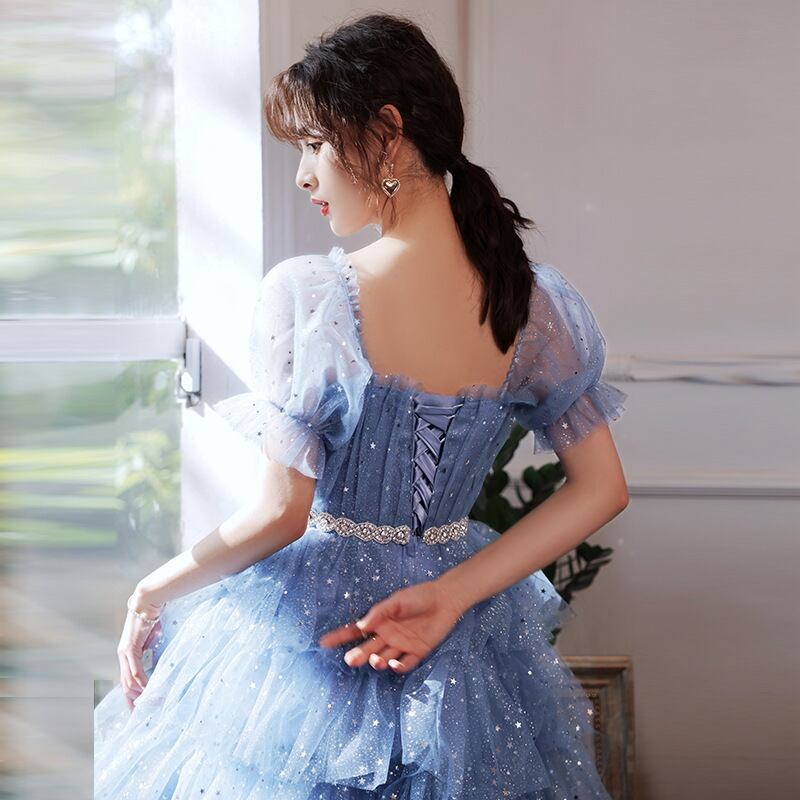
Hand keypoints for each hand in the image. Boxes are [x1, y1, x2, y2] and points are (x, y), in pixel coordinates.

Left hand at [117, 591, 163, 711]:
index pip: (127, 681)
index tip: (137, 709)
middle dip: (134, 701)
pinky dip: (141, 682)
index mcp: (127, 655)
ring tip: (149, 703)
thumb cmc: (152, 618)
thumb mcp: (152, 639)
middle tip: (142, 713)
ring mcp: (124, 653)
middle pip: (125, 686)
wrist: (147, 602)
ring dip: (139, 694)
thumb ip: (152, 652)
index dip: (131, 696)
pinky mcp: (130, 649)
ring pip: (128, 681)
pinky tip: (148, 689)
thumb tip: (159, 663)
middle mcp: (123, 656)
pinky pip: (135, 671)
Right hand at [318, 580, 463, 673]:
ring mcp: (401, 645)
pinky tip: (393, 663)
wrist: (445, 599)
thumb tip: (361, 626)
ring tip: (374, 660)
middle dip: (358, 655)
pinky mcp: (417, 652)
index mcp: (379, 622)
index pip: (356, 631)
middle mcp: (387, 635)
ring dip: (377, 661)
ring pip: (384, 657)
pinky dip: (397, 666)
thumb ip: (380, 613)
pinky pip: (405, 663)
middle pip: (368, 648)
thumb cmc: (418, 596)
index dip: (340, 637)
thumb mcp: (397, 601)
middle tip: (349, 661)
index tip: (324, 643)